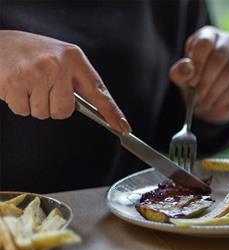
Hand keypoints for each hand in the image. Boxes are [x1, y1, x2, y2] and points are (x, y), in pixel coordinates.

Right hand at [0, 31, 130, 132]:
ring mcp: (36, 74)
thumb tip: (97, 109)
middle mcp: (57, 65)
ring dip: (33, 104)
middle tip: (42, 88)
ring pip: (42, 113)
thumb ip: (77, 80)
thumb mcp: (61, 59)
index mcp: (74, 58)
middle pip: (64, 111)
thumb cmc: (31, 53)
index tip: (122, 128)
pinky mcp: (14, 82)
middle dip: (52, 106)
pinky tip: (15, 85)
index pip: (98, 91)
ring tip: (27, 84)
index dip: (112, 113)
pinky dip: (17, 103)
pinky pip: (23, 110)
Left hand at [170, 26, 228, 122]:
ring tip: (205, 102)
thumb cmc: (194, 78)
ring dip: (216, 90)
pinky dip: (227, 97)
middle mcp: (228, 40)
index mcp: (208, 35)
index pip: (205, 43)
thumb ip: (180, 72)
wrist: (209, 91)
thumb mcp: (182, 76)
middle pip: (220, 57)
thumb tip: (188, 67)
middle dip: (207, 80)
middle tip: (198, 96)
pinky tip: (216, 103)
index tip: (191, 82)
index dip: (198, 63)